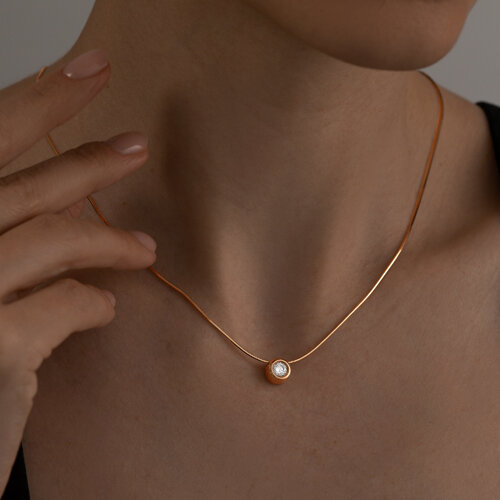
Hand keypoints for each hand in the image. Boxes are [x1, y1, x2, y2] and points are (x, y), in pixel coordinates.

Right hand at [0, 48, 156, 491]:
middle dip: (84, 157)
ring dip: (105, 242)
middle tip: (139, 142)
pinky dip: (91, 304)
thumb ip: (11, 240)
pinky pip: (63, 307)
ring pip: (47, 241)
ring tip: (144, 250)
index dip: (37, 98)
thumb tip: (73, 210)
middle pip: (13, 183)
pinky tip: (104, 308)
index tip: (89, 64)